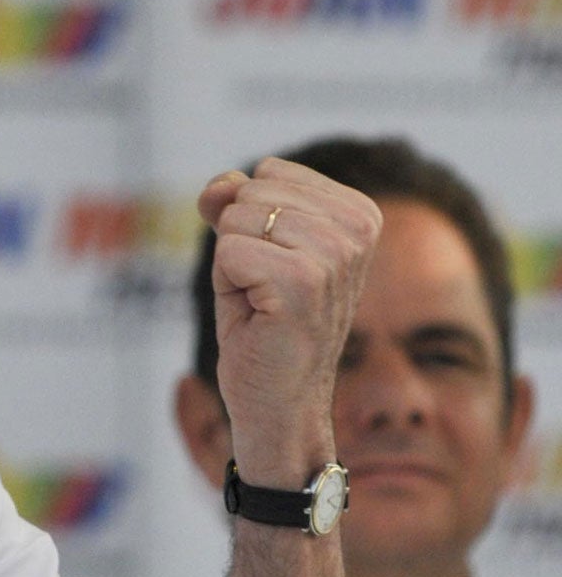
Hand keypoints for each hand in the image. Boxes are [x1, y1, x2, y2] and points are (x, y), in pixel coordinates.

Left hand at [198, 157, 381, 485]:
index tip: (274, 271)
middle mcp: (357, 229)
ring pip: (237, 219)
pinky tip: (257, 317)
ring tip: (262, 305)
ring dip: (233, 268)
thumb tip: (218, 185)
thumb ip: (233, 205)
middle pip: (250, 192)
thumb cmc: (264, 328)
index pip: (268, 173)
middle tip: (264, 293)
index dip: (252, 225)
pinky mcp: (304, 282)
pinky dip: (226, 286)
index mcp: (359, 213)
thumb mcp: (246, 251)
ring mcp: (335, 255)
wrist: (279, 403)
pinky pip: (228, 251)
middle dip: (238, 244)